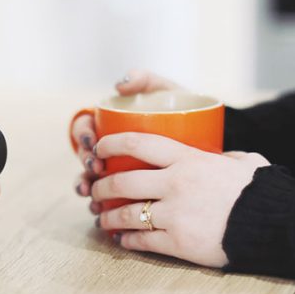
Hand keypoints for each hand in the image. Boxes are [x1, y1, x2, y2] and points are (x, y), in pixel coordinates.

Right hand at [72, 70, 183, 207]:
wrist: (211, 138)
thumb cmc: (183, 110)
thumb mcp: (166, 90)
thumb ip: (145, 79)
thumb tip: (119, 85)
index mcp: (110, 125)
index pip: (86, 128)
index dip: (83, 135)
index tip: (93, 142)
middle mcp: (109, 148)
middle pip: (85, 157)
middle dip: (85, 164)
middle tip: (95, 169)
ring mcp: (116, 170)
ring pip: (92, 180)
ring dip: (86, 187)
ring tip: (90, 196)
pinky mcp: (127, 191)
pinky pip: (108, 201)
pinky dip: (101, 207)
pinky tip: (101, 213)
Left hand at [91, 133, 268, 267]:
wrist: (274, 225)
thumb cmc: (261, 190)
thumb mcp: (244, 161)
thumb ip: (224, 157)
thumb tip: (218, 157)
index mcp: (189, 159)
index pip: (138, 144)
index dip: (111, 144)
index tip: (98, 149)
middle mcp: (176, 184)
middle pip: (123, 181)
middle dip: (101, 185)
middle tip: (95, 189)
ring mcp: (174, 214)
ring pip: (126, 214)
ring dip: (108, 216)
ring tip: (102, 218)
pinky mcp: (178, 242)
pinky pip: (142, 241)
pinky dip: (127, 240)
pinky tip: (121, 240)